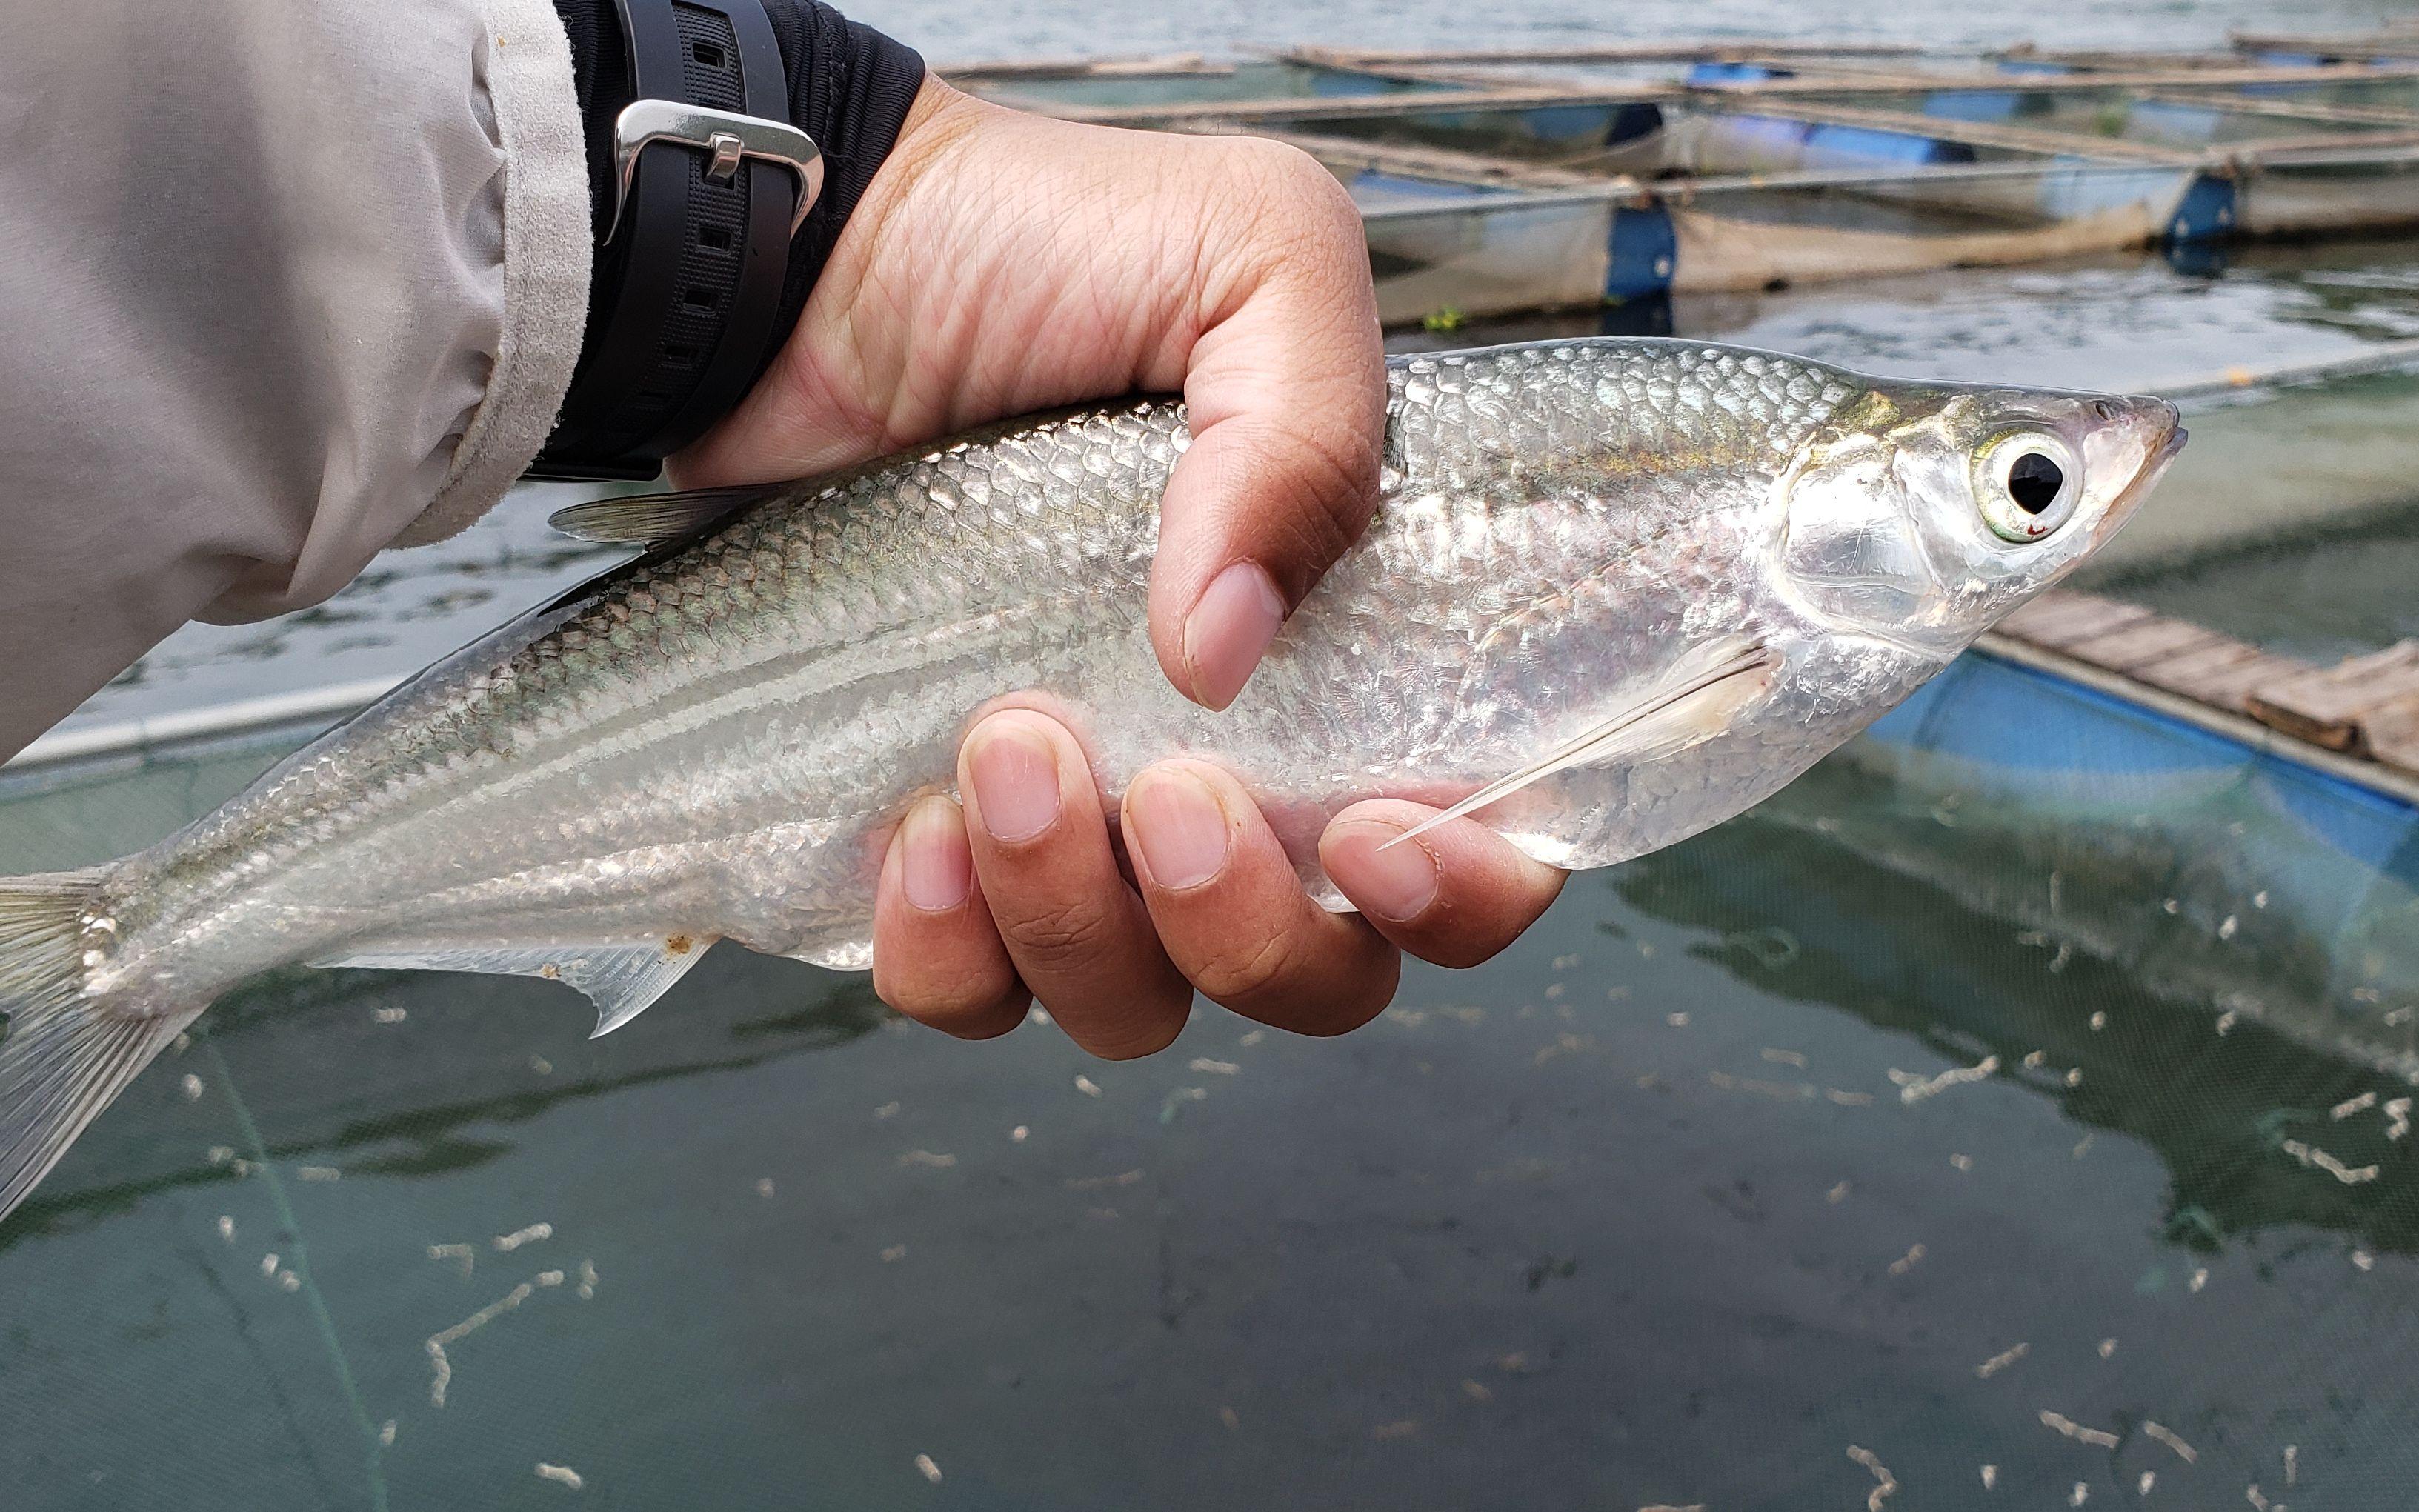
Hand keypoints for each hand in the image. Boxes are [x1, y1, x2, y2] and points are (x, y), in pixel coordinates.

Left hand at [682, 77, 1564, 1050]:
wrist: (807, 266)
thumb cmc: (1039, 248)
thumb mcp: (1245, 253)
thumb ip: (1305, 432)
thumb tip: (1230, 656)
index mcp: (1353, 653)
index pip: (1471, 852)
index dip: (1457, 896)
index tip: (1372, 835)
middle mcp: (1236, 769)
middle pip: (1311, 977)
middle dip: (1248, 928)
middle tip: (1165, 787)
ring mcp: (1085, 828)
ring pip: (1135, 1004)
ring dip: (1081, 920)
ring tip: (1002, 743)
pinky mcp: (937, 854)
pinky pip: (966, 995)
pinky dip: (948, 951)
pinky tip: (912, 828)